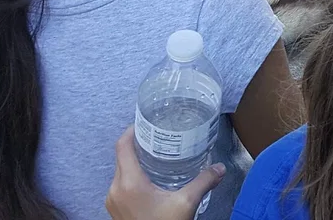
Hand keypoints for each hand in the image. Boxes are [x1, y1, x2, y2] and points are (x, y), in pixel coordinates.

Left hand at [105, 129, 223, 219]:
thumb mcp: (186, 204)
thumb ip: (203, 182)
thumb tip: (219, 168)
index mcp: (129, 183)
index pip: (122, 146)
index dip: (131, 130)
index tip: (144, 123)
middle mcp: (115, 189)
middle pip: (121, 157)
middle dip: (137, 144)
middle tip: (156, 136)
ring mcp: (113, 201)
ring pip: (120, 171)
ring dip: (134, 161)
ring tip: (155, 156)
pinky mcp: (115, 210)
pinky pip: (120, 185)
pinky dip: (132, 176)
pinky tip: (150, 180)